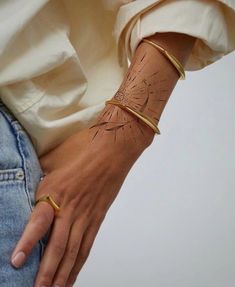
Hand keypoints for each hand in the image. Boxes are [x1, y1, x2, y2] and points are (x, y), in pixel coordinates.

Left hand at [10, 116, 150, 286]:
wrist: (112, 149)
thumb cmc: (83, 150)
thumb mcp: (52, 159)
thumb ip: (38, 176)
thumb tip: (26, 185)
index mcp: (56, 191)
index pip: (39, 222)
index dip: (27, 243)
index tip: (16, 261)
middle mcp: (71, 208)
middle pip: (59, 246)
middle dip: (47, 272)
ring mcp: (87, 215)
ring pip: (74, 251)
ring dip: (63, 273)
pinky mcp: (98, 218)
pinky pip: (87, 245)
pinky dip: (79, 263)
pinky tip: (72, 275)